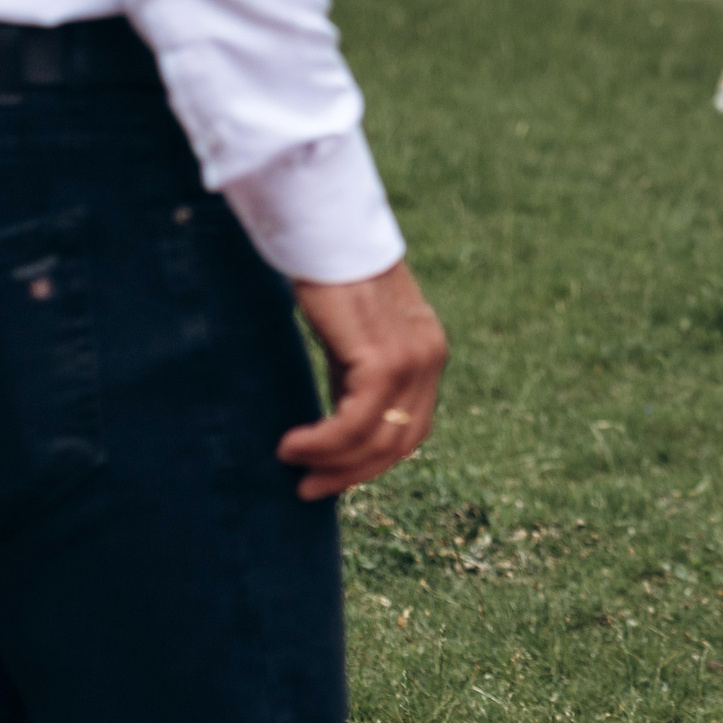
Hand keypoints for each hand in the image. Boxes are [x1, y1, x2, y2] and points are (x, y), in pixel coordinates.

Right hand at [278, 260, 448, 500]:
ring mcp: (414, 359)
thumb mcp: (354, 338)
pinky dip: (323, 442)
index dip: (373, 461)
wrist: (327, 233)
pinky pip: (355, 422)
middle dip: (353, 473)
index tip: (332, 478)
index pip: (412, 428)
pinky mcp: (384, 358)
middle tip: (309, 489)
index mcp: (428, 353)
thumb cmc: (331, 279)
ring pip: (378, 439)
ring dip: (332, 463)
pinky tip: (293, 445)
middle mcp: (430, 358)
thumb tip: (338, 429)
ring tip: (292, 464)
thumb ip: (357, 378)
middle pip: (401, 443)